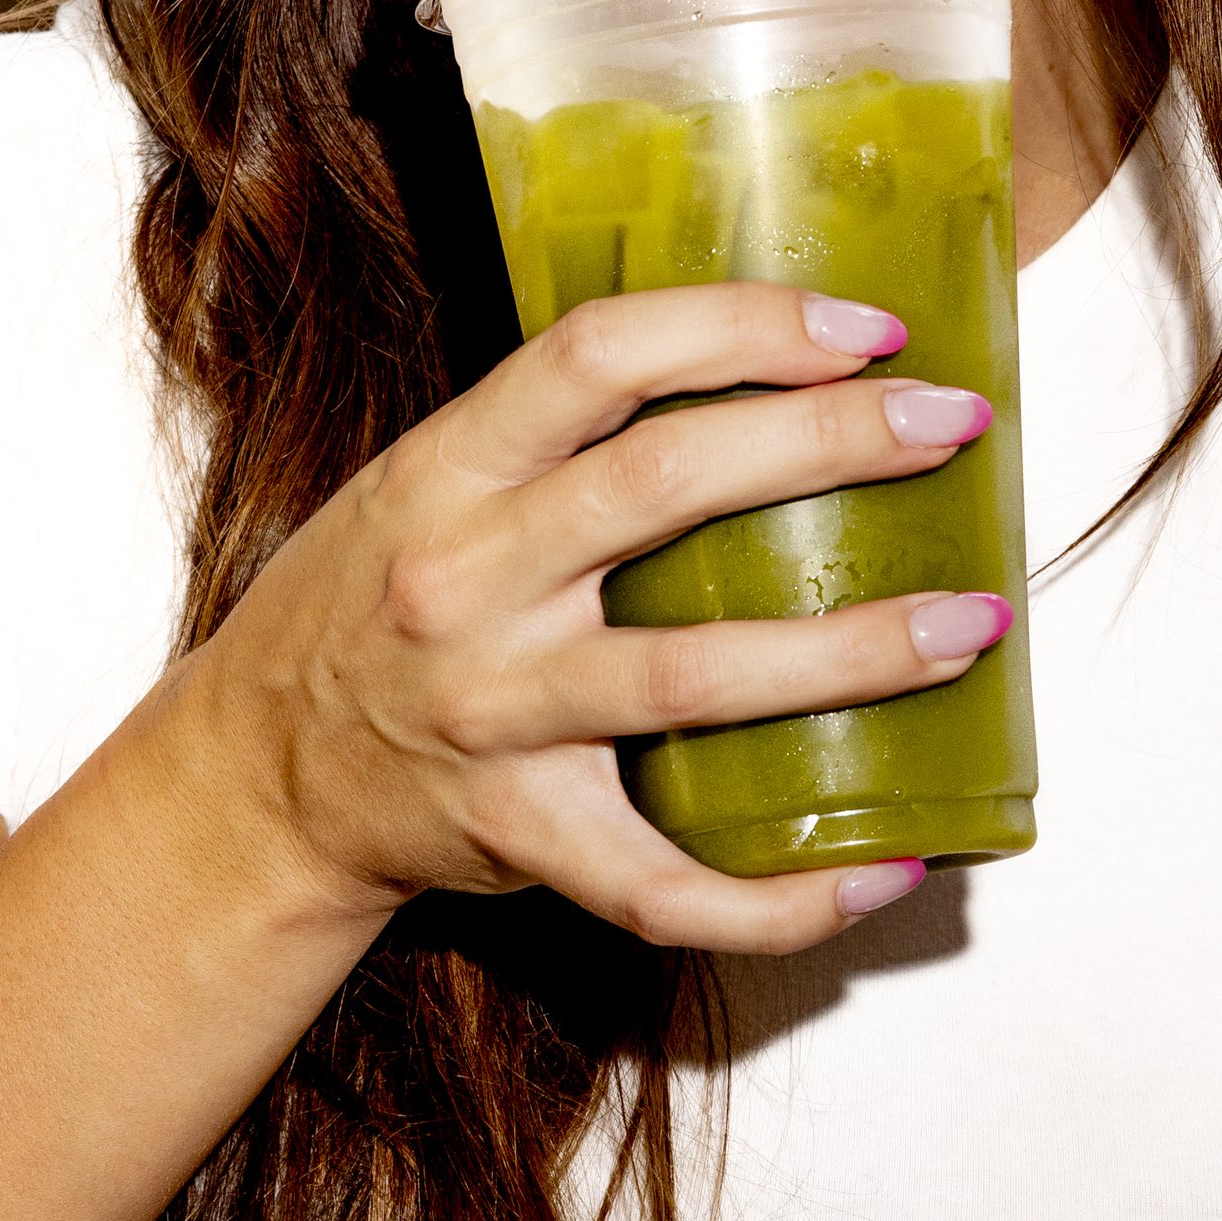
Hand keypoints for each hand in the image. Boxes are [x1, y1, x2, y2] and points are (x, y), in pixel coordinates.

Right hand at [187, 284, 1010, 957]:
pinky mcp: (518, 834)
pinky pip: (666, 882)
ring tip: (967, 626)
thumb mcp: (421, 486)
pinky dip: (784, 895)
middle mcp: (464, 583)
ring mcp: (491, 715)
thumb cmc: (367, 612)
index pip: (600, 356)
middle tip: (953, 426)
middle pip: (665, 487)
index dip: (743, 325)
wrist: (254, 780)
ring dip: (852, 652)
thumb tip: (754, 371)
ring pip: (693, 678)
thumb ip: (552, 438)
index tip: (868, 329)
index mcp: (445, 471)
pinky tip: (885, 867)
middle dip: (831, 446)